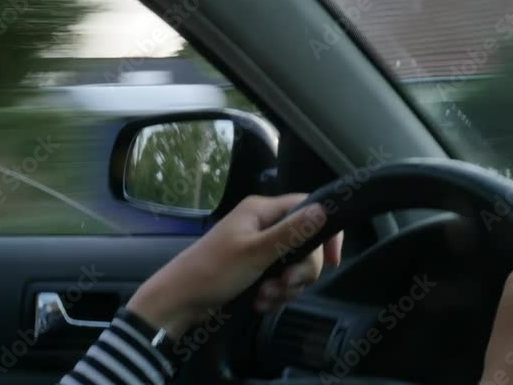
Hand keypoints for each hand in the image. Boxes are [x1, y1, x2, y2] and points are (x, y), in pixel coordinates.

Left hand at [127, 193, 342, 338]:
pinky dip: (274, 296)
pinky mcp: (255, 272)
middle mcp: (263, 226)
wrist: (180, 302)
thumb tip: (325, 209)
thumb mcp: (256, 252)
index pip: (308, 207)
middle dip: (299, 271)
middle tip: (283, 284)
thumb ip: (291, 232)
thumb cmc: (213, 271)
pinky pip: (280, 283)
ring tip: (264, 297)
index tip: (332, 261)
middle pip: (306, 245)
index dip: (326, 232)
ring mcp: (259, 249)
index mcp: (261, 211)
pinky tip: (259, 304)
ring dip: (284, 288)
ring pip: (294, 268)